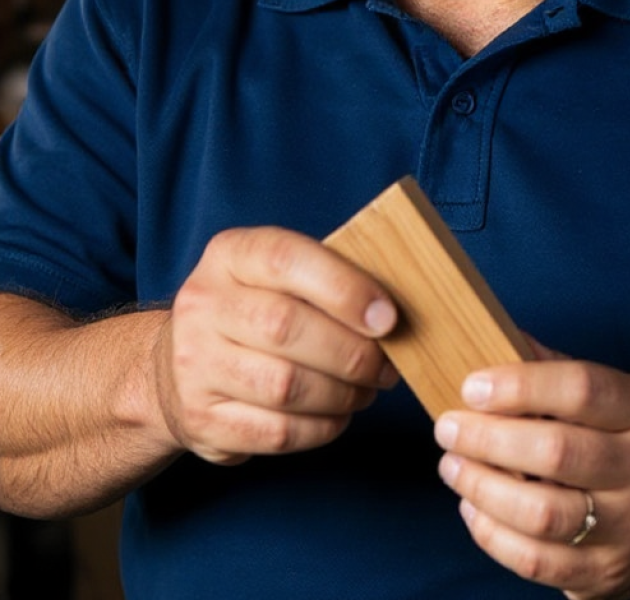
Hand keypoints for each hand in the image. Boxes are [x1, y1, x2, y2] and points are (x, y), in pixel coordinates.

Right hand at [153, 227, 399, 464]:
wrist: (178, 365)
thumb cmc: (258, 311)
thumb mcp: (282, 276)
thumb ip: (331, 279)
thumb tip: (393, 312)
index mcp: (231, 255)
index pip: (285, 259)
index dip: (344, 288)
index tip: (387, 317)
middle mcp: (202, 304)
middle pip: (285, 326)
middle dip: (352, 352)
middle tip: (385, 367)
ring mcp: (194, 365)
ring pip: (284, 385)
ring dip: (342, 394)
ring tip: (364, 390)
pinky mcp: (200, 420)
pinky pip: (277, 432)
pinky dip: (322, 427)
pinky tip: (337, 414)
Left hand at [433, 351, 629, 599]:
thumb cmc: (620, 441)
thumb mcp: (609, 397)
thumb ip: (553, 368)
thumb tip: (492, 336)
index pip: (583, 389)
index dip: (521, 385)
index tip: (473, 386)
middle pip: (558, 452)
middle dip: (488, 438)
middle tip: (448, 427)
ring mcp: (627, 526)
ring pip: (543, 513)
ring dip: (482, 487)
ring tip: (452, 465)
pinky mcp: (603, 573)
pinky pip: (536, 560)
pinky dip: (492, 533)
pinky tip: (472, 506)